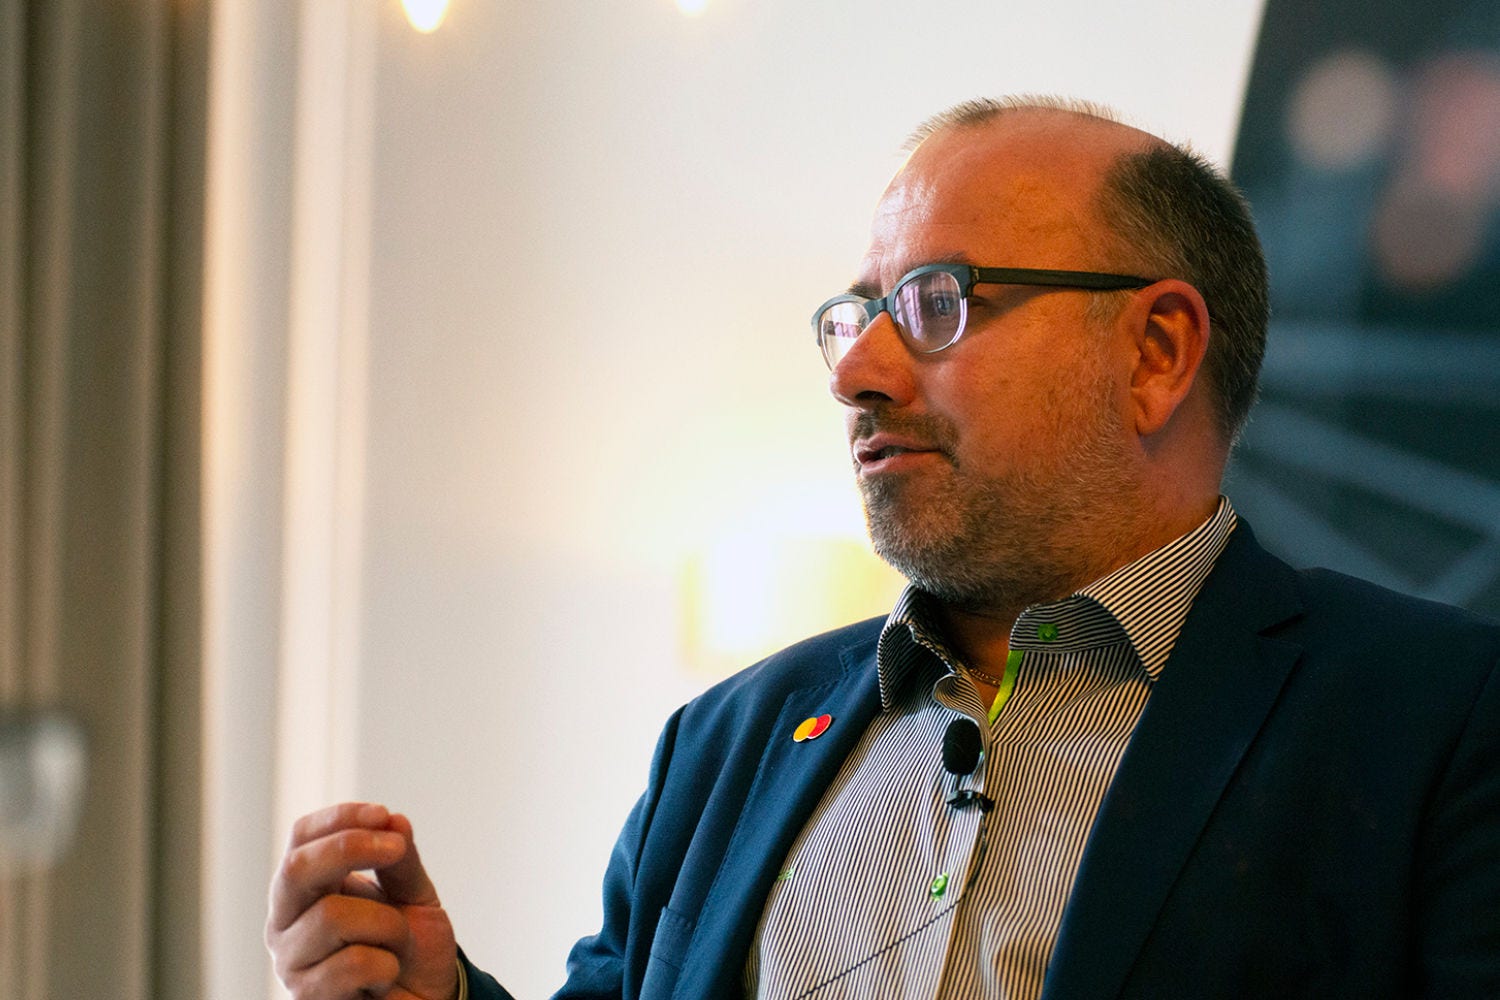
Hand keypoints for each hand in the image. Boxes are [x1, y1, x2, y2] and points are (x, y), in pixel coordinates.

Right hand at [267, 803, 459, 999]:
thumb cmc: (411, 949)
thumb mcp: (414, 894)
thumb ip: (401, 860)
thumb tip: (394, 821)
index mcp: (306, 888)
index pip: (300, 838)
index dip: (339, 818)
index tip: (383, 815)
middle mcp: (286, 922)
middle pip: (296, 869)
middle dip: (349, 849)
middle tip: (395, 849)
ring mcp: (291, 962)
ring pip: (332, 916)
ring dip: (387, 925)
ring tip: (396, 945)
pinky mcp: (307, 999)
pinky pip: (353, 963)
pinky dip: (386, 966)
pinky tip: (383, 978)